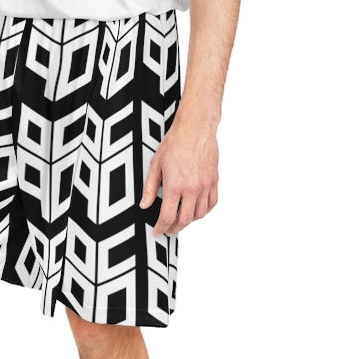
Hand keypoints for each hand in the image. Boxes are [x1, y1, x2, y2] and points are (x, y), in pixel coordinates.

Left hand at [139, 119, 218, 235]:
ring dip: (189, 220)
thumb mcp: (156, 164)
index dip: (161, 227)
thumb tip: (144, 204)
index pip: (167, 216)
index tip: (158, 231)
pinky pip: (211, 203)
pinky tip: (196, 209)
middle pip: (184, 220)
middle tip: (168, 229)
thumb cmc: (175, 141)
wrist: (195, 128)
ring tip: (180, 219)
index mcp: (175, 185)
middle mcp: (192, 188)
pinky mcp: (214, 180)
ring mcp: (205, 185)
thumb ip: (150, 187)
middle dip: (175, 228)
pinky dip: (204, 210)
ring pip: (199, 214)